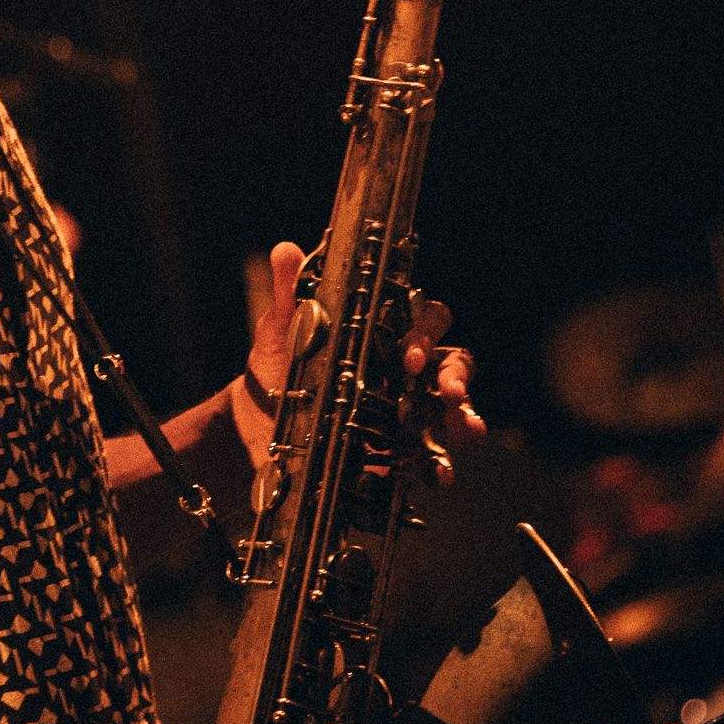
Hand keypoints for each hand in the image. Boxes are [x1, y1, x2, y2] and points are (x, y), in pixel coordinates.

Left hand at [231, 243, 484, 479]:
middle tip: (449, 391)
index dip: (426, 333)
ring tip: (466, 427)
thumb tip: (286, 251)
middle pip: (451, 359)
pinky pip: (431, 453)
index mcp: (383, 330)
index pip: (423, 318)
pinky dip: (440, 463)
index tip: (411, 355)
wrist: (257, 421)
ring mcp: (406, 407)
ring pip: (452, 404)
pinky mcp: (398, 447)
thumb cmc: (279, 363)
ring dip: (464, 414)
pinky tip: (440, 473)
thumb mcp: (282, 329)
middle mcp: (403, 367)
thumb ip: (290, 292)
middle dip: (455, 374)